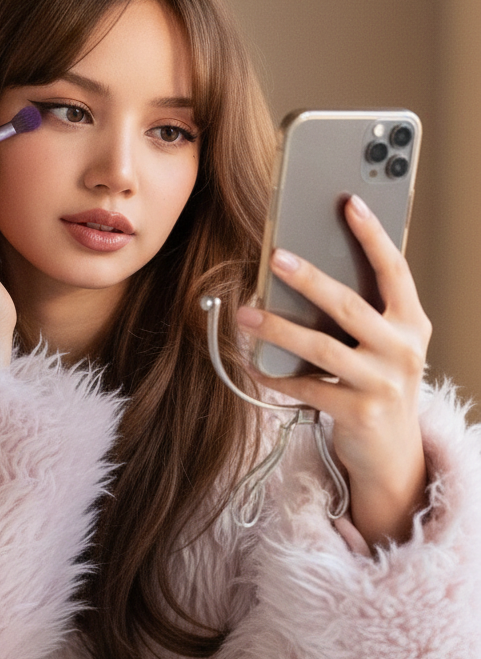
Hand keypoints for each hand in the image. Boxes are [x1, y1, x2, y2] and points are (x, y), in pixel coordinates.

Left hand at [236, 194, 431, 547]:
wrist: (392, 455)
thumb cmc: (378, 385)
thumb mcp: (384, 345)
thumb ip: (362, 312)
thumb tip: (306, 268)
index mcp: (413, 324)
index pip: (395, 270)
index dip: (372, 235)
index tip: (348, 203)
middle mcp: (403, 350)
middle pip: (350, 305)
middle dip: (310, 278)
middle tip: (276, 256)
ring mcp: (383, 383)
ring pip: (322, 348)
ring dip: (279, 328)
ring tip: (246, 313)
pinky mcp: (358, 413)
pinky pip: (308, 387)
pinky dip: (277, 375)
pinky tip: (254, 364)